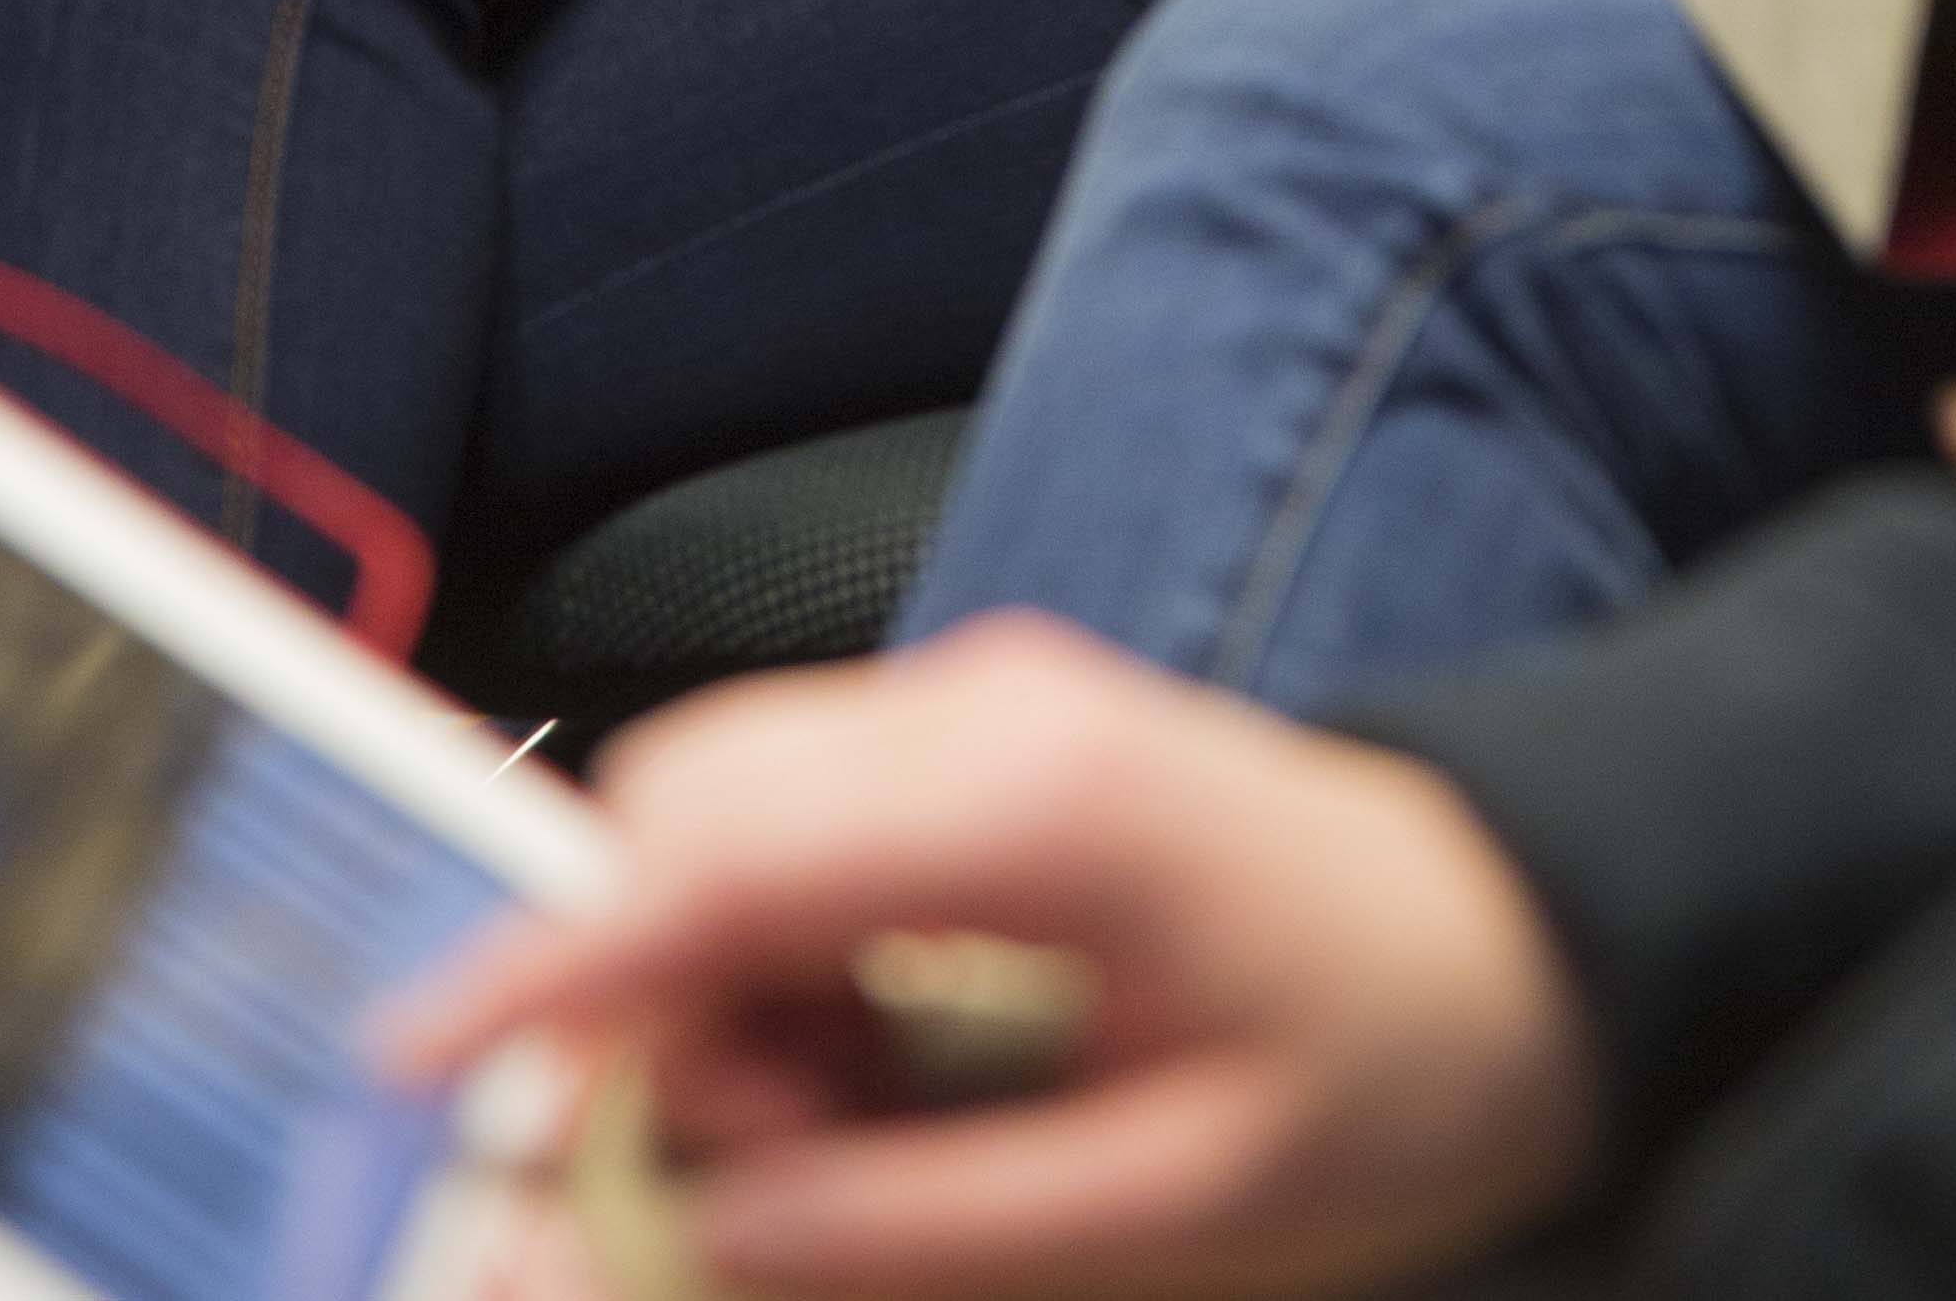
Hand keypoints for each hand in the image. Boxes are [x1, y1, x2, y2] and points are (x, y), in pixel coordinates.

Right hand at [382, 617, 1602, 1300]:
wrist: (1533, 936)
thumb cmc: (1391, 1067)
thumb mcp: (1168, 1211)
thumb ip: (913, 1226)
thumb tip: (691, 1246)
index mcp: (1028, 803)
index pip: (718, 847)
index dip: (552, 956)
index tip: (422, 1057)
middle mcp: (978, 712)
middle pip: (690, 815)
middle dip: (644, 1011)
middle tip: (732, 1188)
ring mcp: (973, 709)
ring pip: (724, 825)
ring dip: (713, 999)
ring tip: (836, 1148)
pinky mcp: (973, 748)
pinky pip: (798, 840)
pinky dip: (779, 970)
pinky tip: (872, 1078)